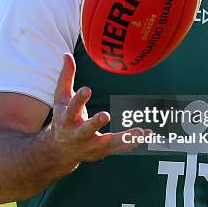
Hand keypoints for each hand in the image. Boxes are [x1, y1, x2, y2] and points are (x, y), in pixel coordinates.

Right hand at [50, 53, 145, 167]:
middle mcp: (78, 134)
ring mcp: (90, 145)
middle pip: (87, 129)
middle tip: (105, 115)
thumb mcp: (61, 98)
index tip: (87, 89)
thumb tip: (67, 54)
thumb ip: (66, 77)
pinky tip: (147, 134)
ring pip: (108, 142)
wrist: (60, 150)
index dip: (79, 99)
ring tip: (140, 131)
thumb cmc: (63, 117)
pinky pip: (118, 148)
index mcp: (67, 119)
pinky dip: (132, 142)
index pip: (73, 108)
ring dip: (124, 138)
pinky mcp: (102, 152)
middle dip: (95, 123)